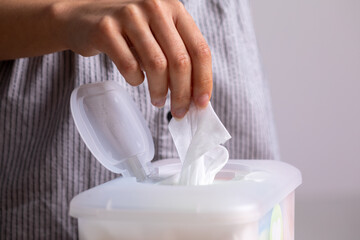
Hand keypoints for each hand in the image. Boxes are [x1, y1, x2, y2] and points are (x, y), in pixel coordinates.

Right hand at [53, 0, 211, 117]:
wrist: (82, 18)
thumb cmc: (127, 31)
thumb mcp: (157, 33)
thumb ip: (177, 55)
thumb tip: (195, 94)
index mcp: (174, 8)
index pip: (199, 49)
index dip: (204, 80)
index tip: (201, 103)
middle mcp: (155, 6)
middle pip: (180, 60)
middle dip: (182, 93)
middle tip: (179, 111)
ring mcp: (129, 15)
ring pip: (157, 65)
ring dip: (160, 91)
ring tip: (158, 100)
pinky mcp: (106, 29)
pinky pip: (129, 66)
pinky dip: (136, 80)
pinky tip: (136, 80)